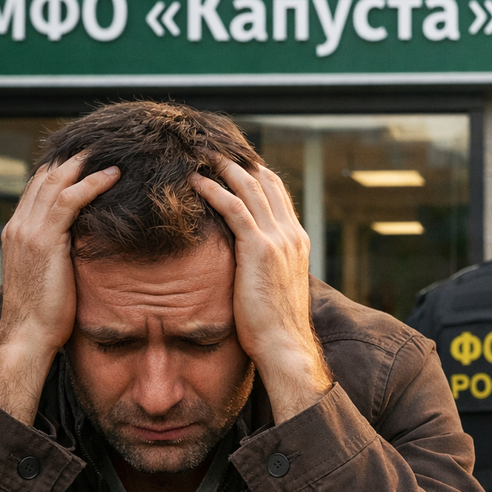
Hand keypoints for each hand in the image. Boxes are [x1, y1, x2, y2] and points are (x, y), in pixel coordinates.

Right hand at [0, 155, 119, 424]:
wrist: (28, 336)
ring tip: (111, 150)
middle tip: (103, 143)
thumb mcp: (52, 275)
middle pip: (45, 176)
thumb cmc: (45, 315)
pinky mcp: (44, 240)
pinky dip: (92, 183)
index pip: (38, 187)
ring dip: (85, 163)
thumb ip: (62, 253)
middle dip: (74, 157)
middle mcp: (18, 226)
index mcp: (17, 232)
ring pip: (56, 180)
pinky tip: (113, 175)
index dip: (62, 169)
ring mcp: (28, 231)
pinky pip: (69, 200)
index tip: (88, 158)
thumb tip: (86, 245)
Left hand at [190, 160, 332, 422]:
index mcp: (297, 241)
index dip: (255, 173)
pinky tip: (194, 181)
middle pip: (265, 182)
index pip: (277, 194)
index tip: (231, 160)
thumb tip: (243, 265)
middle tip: (210, 147)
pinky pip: (234, 207)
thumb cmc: (274, 327)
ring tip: (199, 154)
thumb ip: (263, 267)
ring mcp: (278, 239)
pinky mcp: (259, 248)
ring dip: (223, 166)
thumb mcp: (273, 288)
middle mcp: (291, 234)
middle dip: (238, 160)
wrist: (284, 345)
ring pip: (249, 187)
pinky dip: (213, 189)